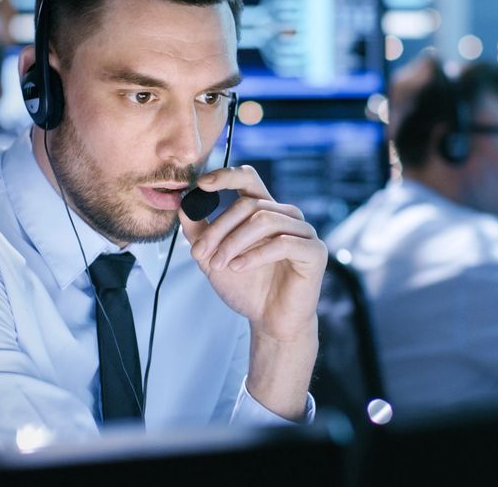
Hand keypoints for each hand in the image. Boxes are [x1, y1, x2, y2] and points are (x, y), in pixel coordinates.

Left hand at [178, 166, 325, 419]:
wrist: (270, 321)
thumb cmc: (248, 288)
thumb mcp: (214, 258)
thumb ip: (200, 233)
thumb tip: (183, 206)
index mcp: (266, 211)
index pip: (249, 179)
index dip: (226, 176)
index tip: (202, 184)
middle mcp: (287, 216)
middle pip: (249, 203)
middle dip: (219, 228)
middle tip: (201, 253)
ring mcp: (303, 232)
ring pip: (264, 220)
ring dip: (234, 242)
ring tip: (219, 264)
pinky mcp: (314, 252)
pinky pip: (282, 244)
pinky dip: (255, 255)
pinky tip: (238, 268)